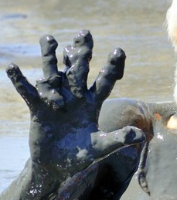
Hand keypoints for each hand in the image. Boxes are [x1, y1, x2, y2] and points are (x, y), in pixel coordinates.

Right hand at [5, 30, 143, 172]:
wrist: (57, 166)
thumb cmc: (81, 156)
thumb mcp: (100, 148)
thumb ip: (118, 139)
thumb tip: (141, 135)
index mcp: (93, 103)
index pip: (105, 81)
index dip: (112, 67)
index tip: (119, 50)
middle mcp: (75, 97)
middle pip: (79, 70)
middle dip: (82, 53)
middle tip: (85, 33)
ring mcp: (55, 100)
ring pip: (53, 74)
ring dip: (50, 57)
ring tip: (49, 37)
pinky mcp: (37, 108)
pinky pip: (28, 92)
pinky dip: (20, 81)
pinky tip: (11, 67)